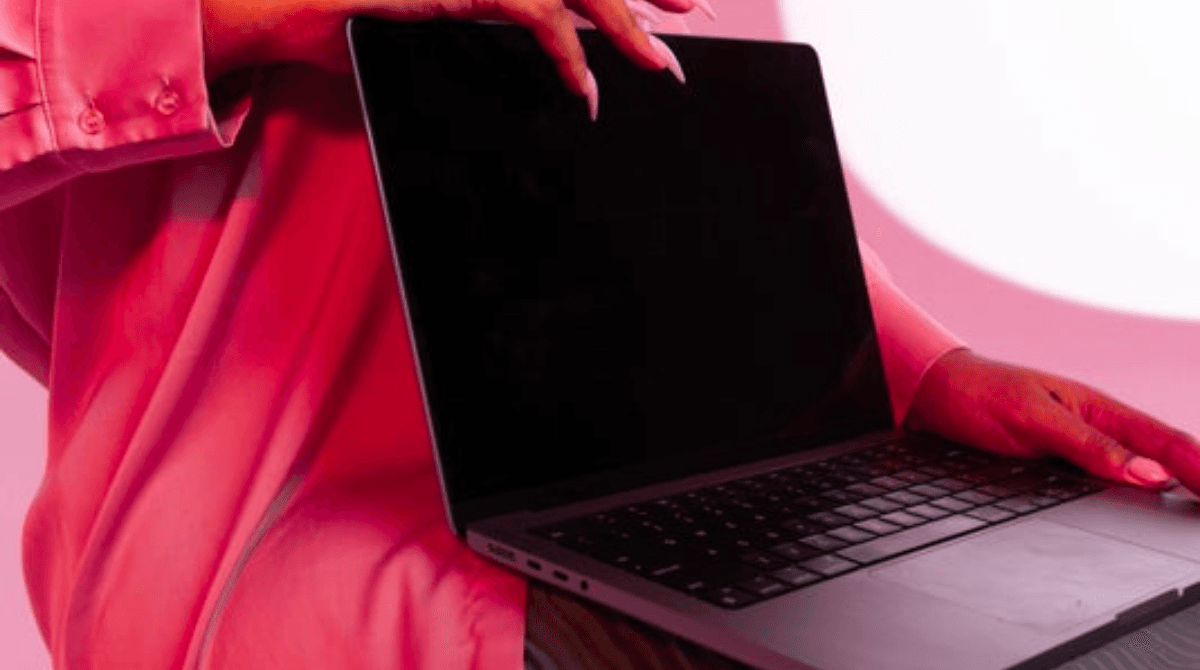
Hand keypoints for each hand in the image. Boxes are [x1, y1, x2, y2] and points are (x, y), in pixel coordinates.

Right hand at [201, 0, 706, 116]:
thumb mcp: (427, 25)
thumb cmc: (346, 19)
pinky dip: (565, 54)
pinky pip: (530, 14)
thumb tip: (513, 62)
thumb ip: (474, 33)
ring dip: (621, 25)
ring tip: (661, 62)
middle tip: (691, 7)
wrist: (283, 6)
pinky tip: (585, 90)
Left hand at [905, 348, 1199, 493]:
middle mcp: (1095, 430)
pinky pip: (1104, 486)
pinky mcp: (1057, 468)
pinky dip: (1132, 497)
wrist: (932, 396)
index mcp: (1099, 410)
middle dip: (1198, 481)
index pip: (1169, 443)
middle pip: (1163, 461)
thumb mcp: (1034, 418)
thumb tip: (1149, 475)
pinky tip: (1144, 512)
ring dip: (1169, 492)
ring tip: (1192, 512)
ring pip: (1136, 476)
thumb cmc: (980, 394)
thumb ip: (1088, 447)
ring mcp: (1078, 449)